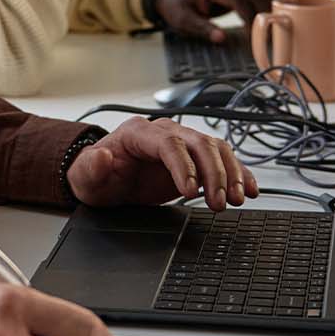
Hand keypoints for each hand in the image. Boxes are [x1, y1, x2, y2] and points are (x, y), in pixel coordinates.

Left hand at [67, 116, 258, 211]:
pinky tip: (249, 190)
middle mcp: (164, 133)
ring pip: (216, 150)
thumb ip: (91, 167)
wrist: (104, 180)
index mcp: (138, 133)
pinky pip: (222, 162)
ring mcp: (182, 146)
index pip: (169, 142)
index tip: (190, 191)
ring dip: (231, 174)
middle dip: (214, 173)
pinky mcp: (194, 162)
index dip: (183, 165)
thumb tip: (101, 156)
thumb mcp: (85, 177)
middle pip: (199, 143)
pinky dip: (239, 174)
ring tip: (237, 199)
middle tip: (220, 202)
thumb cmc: (97, 177)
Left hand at [155, 0, 282, 43]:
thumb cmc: (175, 6)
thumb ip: (203, 28)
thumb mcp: (183, 20)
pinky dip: (261, 10)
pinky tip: (267, 25)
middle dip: (264, 18)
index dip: (250, 21)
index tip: (254, 39)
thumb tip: (221, 38)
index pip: (240, 3)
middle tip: (269, 39)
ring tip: (271, 34)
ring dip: (266, 13)